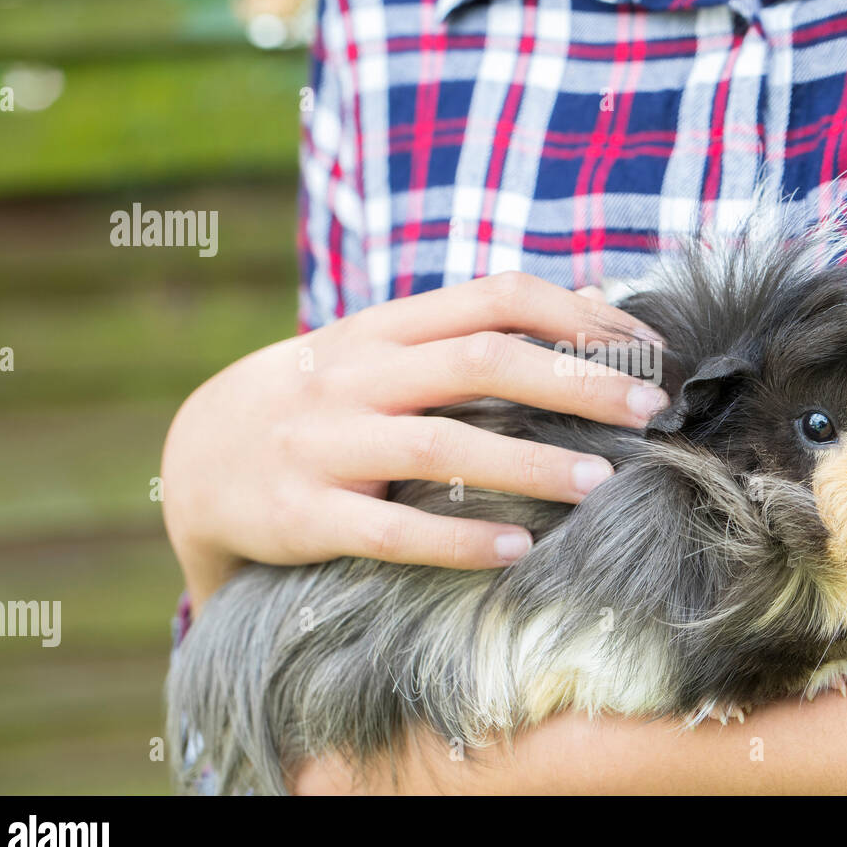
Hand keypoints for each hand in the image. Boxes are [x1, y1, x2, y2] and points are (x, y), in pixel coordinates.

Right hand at [160, 272, 667, 611]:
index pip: (493, 297)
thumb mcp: (381, 349)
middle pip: (480, 360)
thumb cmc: (320, 401)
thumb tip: (591, 303)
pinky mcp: (302, 514)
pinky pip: (389, 529)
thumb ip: (471, 329)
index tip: (645, 349)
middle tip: (650, 409)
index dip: (576, 316)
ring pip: (440, 442)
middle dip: (575, 380)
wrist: (195, 458)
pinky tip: (516, 549)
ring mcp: (325, 444)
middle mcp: (355, 375)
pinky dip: (456, 539)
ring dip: (528, 460)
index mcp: (383, 328)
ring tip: (599, 482)